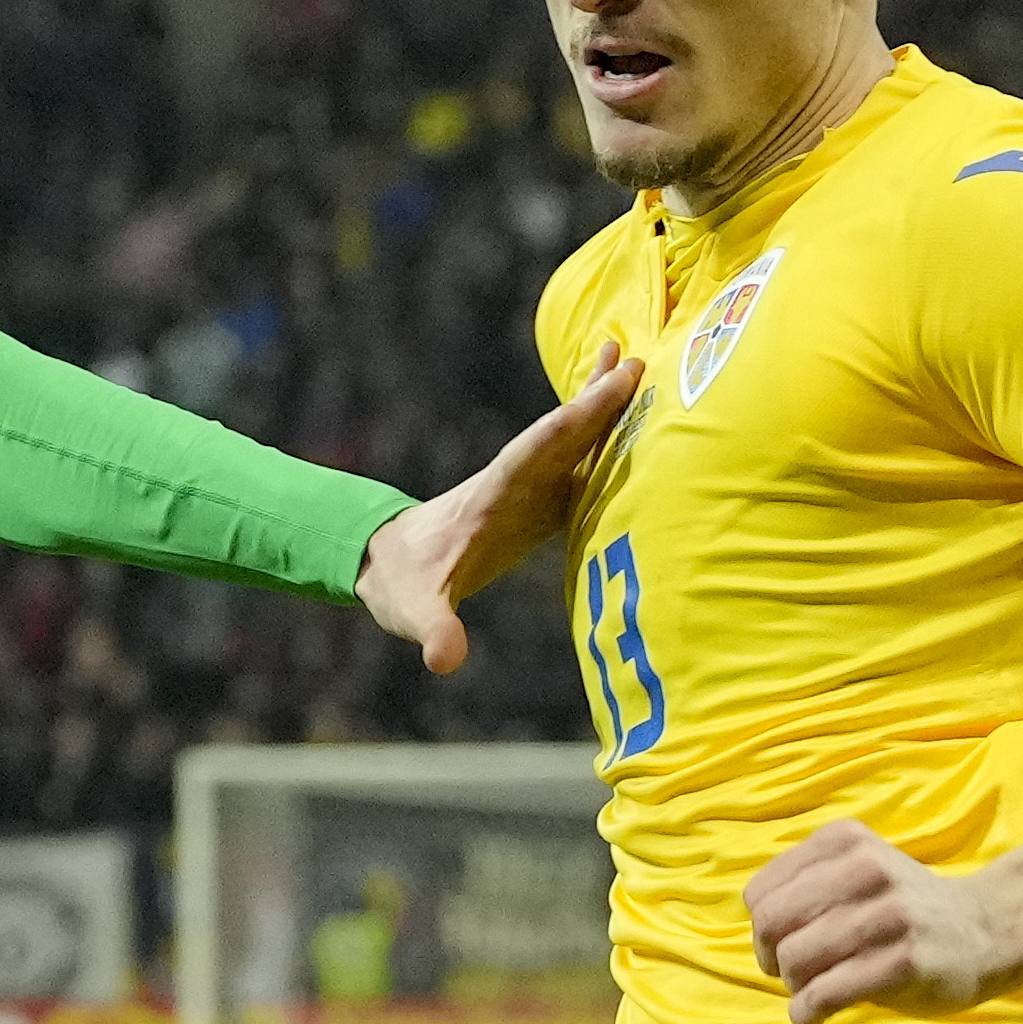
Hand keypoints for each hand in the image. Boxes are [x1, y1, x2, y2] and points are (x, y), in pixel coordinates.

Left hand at [360, 348, 636, 673]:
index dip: (571, 424)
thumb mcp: (414, 611)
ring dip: (601, 409)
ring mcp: (524, 491)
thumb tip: (445, 661)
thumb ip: (434, 632)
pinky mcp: (535, 505)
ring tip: (634, 364)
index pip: (534, 453)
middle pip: (560, 437)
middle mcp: (510, 484)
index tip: (606, 392)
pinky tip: (627, 423)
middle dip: (596, 403)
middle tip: (637, 362)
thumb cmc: (399, 585)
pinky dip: (603, 443)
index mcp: (488, 498)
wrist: (385, 563)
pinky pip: (576, 468)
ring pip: (570, 443)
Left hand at [747, 819, 1021, 1023]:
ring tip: (814, 991)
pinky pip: (825, 993)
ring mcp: (887, 915)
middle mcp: (865, 869)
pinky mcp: (902, 962)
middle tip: (791, 973)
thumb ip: (806, 884)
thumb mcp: (857, 869)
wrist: (985, 931)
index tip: (783, 944)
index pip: (760, 893)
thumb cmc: (904, 909)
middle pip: (770, 924)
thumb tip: (757, 930)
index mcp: (844, 841)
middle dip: (769, 958)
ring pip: (795, 959)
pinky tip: (815, 1015)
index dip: (761, 928)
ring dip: (794, 986)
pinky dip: (807, 1012)